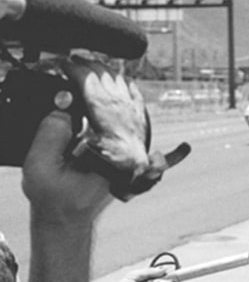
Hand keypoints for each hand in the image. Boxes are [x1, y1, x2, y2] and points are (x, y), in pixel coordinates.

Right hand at [22, 56, 147, 221]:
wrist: (68, 221)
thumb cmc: (54, 198)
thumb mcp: (39, 166)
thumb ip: (50, 134)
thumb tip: (64, 106)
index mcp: (111, 154)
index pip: (102, 104)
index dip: (83, 79)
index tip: (67, 65)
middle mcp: (129, 153)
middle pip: (121, 103)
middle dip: (99, 77)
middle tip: (77, 60)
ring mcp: (134, 155)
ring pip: (133, 113)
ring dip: (116, 88)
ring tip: (95, 68)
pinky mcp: (131, 157)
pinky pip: (147, 137)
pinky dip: (147, 120)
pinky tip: (175, 132)